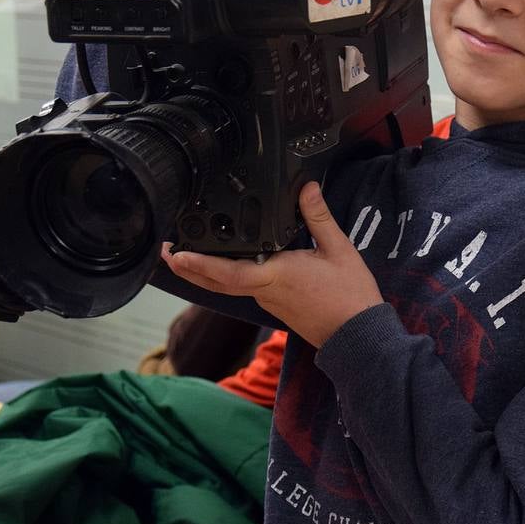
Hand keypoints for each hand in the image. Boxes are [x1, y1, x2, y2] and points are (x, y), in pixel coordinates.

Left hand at [160, 182, 383, 348]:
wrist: (357, 335)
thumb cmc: (350, 296)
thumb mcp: (338, 249)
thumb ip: (319, 217)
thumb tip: (306, 188)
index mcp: (276, 276)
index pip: (229, 271)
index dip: (200, 263)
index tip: (178, 253)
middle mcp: (265, 291)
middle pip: (217, 282)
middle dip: (189, 267)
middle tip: (166, 252)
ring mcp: (268, 301)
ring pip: (228, 286)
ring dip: (205, 271)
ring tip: (184, 255)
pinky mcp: (275, 305)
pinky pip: (243, 288)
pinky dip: (225, 276)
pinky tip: (224, 264)